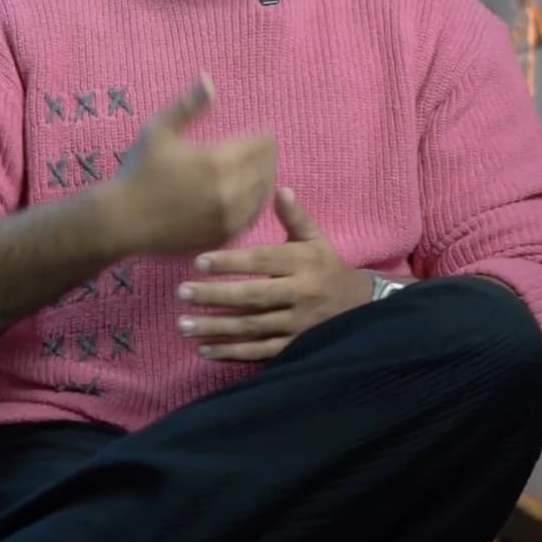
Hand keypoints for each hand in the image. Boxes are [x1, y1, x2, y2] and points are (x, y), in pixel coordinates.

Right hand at [116, 74, 276, 256]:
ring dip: (266, 177)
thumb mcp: (158, 130)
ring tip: (262, 167)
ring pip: (263, 193)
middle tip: (267, 146)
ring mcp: (227, 217)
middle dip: (269, 154)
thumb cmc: (137, 171)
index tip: (266, 129)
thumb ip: (187, 104)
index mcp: (216, 160)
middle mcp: (229, 190)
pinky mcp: (222, 236)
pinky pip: (251, 216)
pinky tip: (249, 194)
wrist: (121, 221)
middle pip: (266, 167)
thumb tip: (208, 79)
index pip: (259, 143)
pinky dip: (255, 202)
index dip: (265, 134)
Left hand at [175, 187, 371, 360]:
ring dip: (216, 327)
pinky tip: (204, 349)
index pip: (262, 261)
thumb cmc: (327, 267)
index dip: (230, 262)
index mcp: (302, 263)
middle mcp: (300, 294)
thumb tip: (279, 189)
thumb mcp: (316, 239)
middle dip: (215, 296)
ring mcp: (297, 324)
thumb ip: (295, 217)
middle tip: (181, 293)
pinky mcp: (295, 346)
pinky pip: (260, 352)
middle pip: (253, 296)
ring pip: (252, 326)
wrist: (360, 307)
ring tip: (184, 325)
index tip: (199, 262)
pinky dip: (232, 352)